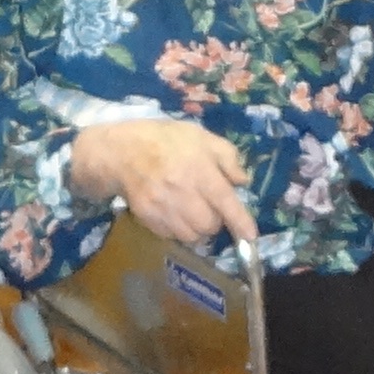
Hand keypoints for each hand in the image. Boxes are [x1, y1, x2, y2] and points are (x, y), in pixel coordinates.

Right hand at [69, 115, 256, 248]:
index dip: (240, 222)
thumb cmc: (167, 141)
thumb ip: (228, 157)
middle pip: (210, 225)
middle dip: (215, 220)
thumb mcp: (202, 137)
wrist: (123, 151)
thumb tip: (242, 181)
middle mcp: (182, 192)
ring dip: (197, 228)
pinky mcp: (148, 219)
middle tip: (208, 205)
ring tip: (191, 210)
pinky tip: (174, 212)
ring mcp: (163, 208)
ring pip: (192, 236)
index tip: (250, 237)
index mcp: (199, 170)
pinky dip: (178, 229)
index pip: (225, 202)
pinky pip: (172, 236)